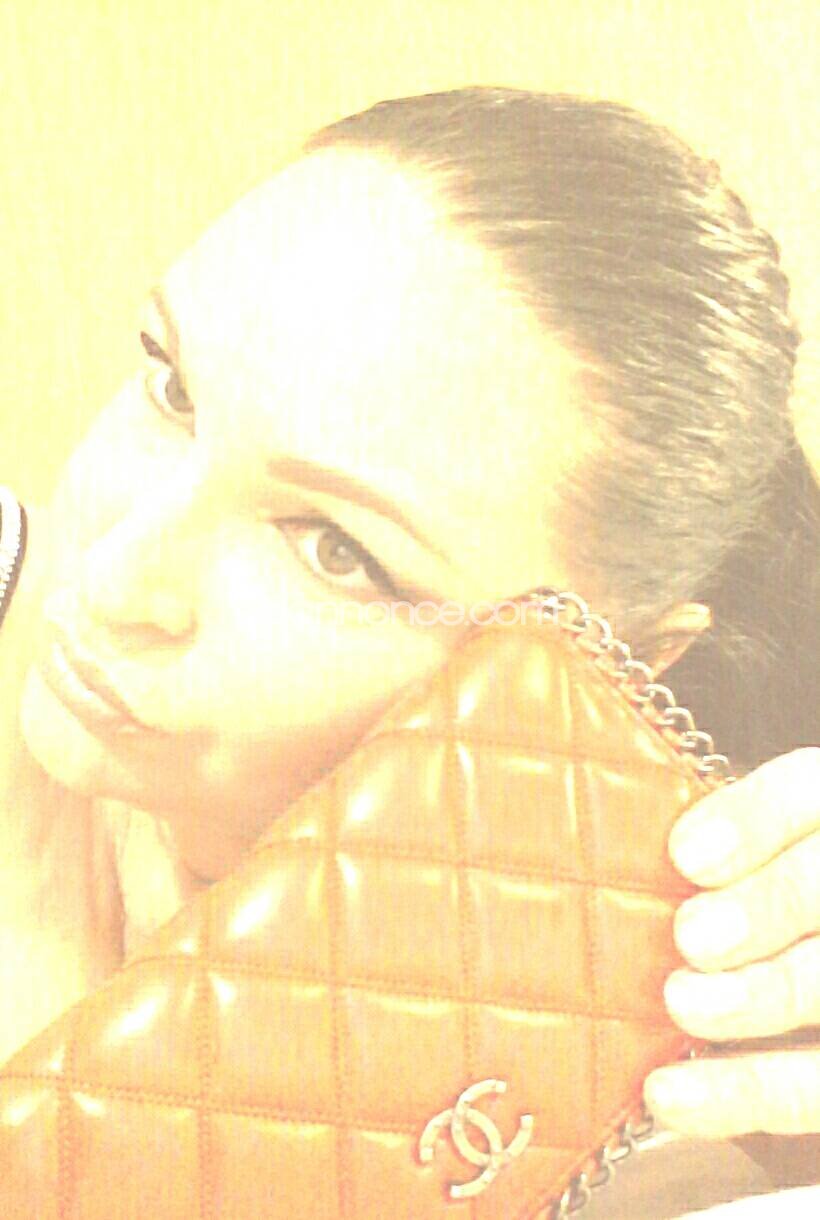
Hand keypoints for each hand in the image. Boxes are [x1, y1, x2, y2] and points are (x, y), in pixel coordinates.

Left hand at [644, 747, 819, 1136]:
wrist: (778, 964)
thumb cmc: (720, 903)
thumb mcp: (722, 857)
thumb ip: (695, 848)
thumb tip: (618, 845)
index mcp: (819, 818)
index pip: (806, 793)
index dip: (755, 819)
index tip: (686, 855)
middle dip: (765, 907)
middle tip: (692, 936)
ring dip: (762, 995)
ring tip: (683, 1004)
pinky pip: (816, 1090)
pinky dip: (744, 1094)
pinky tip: (671, 1095)